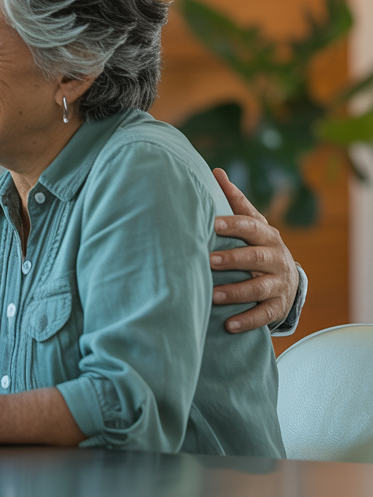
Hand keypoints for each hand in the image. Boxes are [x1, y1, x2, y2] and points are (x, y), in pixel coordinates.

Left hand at [210, 168, 299, 332]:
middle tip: (209, 260)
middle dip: (233, 259)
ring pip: (259, 288)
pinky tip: (228, 325)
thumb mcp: (251, 223)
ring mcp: (278, 283)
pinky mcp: (277, 306)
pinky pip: (264, 315)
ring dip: (235, 292)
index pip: (251, 227)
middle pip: (256, 258)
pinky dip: (247, 320)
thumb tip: (215, 171)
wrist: (287, 279)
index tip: (212, 223)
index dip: (233, 225)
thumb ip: (235, 201)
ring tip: (212, 296)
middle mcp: (276, 258)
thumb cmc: (257, 244)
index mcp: (266, 235)